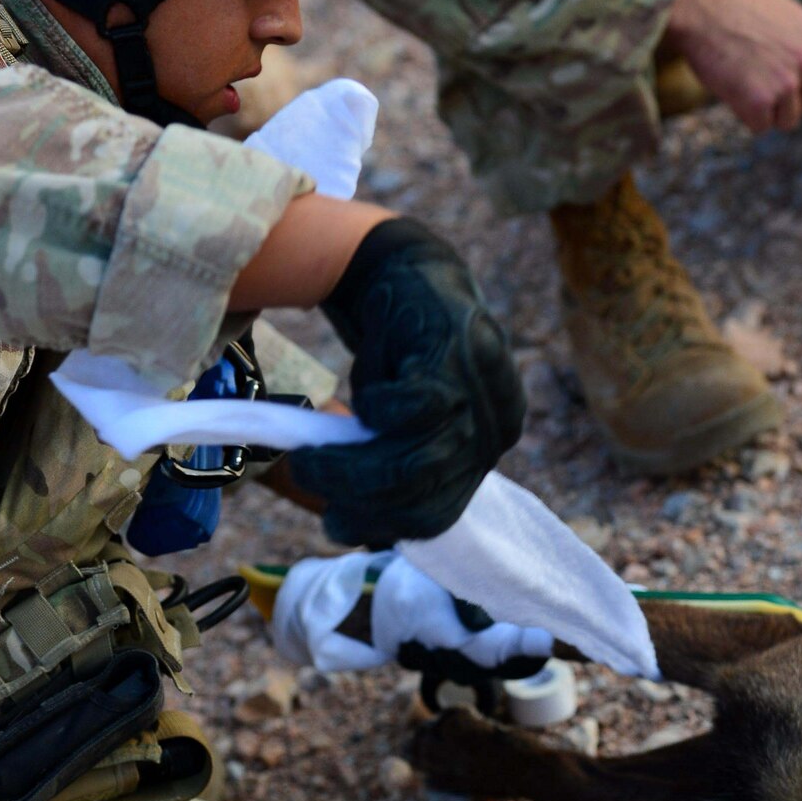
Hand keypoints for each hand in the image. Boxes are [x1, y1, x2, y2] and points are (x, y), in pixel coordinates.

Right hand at [288, 218, 524, 545]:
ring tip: (308, 454)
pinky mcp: (461, 357)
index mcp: (483, 452)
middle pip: (423, 497)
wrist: (406, 274)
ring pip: (414, 462)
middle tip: (306, 478)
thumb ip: (388, 467)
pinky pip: (414, 409)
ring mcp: (483, 394)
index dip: (381, 526)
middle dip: (355, 498)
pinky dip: (375, 409)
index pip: (438, 517)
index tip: (335, 521)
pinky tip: (361, 393)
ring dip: (348, 466)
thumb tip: (355, 525)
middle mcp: (495, 428)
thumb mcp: (397, 425)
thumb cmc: (396, 361)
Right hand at [660, 0, 801, 133]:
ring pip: (787, 120)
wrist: (702, 6)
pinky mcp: (759, 101)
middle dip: (787, 100)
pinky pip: (760, 126)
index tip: (791, 84)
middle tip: (759, 81)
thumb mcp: (783, 15)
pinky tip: (733, 90)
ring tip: (744, 83)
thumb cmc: (733, 8)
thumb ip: (801, 43)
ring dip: (767, 110)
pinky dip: (745, 115)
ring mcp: (785, 83)